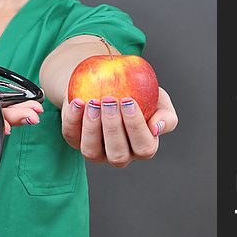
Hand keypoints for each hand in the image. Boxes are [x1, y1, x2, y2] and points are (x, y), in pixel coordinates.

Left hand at [61, 87, 177, 167]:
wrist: (107, 81)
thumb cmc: (139, 92)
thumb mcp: (158, 99)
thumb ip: (165, 115)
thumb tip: (156, 128)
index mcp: (143, 147)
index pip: (144, 148)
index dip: (135, 127)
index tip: (128, 100)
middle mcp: (119, 155)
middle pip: (117, 155)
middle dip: (113, 128)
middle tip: (109, 100)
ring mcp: (96, 151)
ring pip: (91, 151)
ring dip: (92, 127)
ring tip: (93, 102)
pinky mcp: (75, 140)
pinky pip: (71, 135)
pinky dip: (73, 119)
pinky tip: (78, 102)